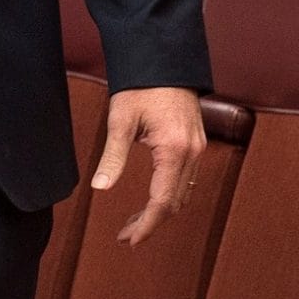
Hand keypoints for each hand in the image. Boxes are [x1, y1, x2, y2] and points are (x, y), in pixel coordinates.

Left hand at [91, 85, 204, 244]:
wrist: (162, 58)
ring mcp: (197, 147)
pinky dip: (170, 194)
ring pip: (183, 192)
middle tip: (126, 235)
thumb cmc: (140, 85)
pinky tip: (153, 197)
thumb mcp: (120, 120)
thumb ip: (113, 157)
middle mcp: (191, 152)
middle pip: (175, 202)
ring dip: (161, 210)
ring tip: (135, 221)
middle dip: (151, 222)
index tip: (129, 240)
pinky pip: (186, 178)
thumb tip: (100, 187)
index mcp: (173, 149)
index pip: (162, 201)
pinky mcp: (195, 142)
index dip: (146, 225)